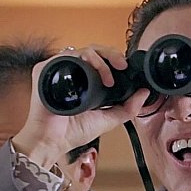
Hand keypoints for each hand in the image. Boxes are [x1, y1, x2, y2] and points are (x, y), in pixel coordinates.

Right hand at [12, 45, 148, 167]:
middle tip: (122, 65)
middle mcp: (73, 72)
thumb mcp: (109, 119)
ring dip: (101, 60)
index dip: (115, 59)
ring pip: (83, 50)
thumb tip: (144, 93)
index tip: (127, 68)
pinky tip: (91, 72)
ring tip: (108, 79)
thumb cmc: (73, 131)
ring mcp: (60, 69)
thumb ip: (128, 107)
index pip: (102, 60)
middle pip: (95, 50)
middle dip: (112, 54)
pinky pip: (66, 55)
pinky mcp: (46, 69)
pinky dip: (83, 59)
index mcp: (86, 80)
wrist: (53, 140)